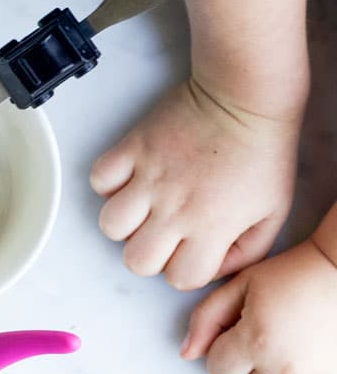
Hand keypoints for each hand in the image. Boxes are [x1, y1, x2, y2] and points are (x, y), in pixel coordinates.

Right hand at [90, 80, 301, 290]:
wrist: (247, 93)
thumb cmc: (263, 151)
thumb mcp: (274, 212)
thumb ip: (249, 252)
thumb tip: (216, 269)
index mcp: (211, 226)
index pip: (179, 280)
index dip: (185, 270)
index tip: (193, 250)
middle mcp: (175, 207)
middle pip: (136, 262)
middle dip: (149, 255)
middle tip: (165, 234)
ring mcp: (150, 177)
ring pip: (111, 226)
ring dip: (125, 224)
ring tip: (143, 209)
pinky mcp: (134, 147)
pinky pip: (100, 180)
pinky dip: (109, 184)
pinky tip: (130, 180)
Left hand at [181, 237, 336, 373]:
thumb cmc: (296, 274)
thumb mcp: (243, 284)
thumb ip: (207, 318)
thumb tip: (186, 354)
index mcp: (257, 341)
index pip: (217, 372)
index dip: (225, 353)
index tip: (242, 338)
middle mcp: (285, 369)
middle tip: (266, 350)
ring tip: (287, 366)